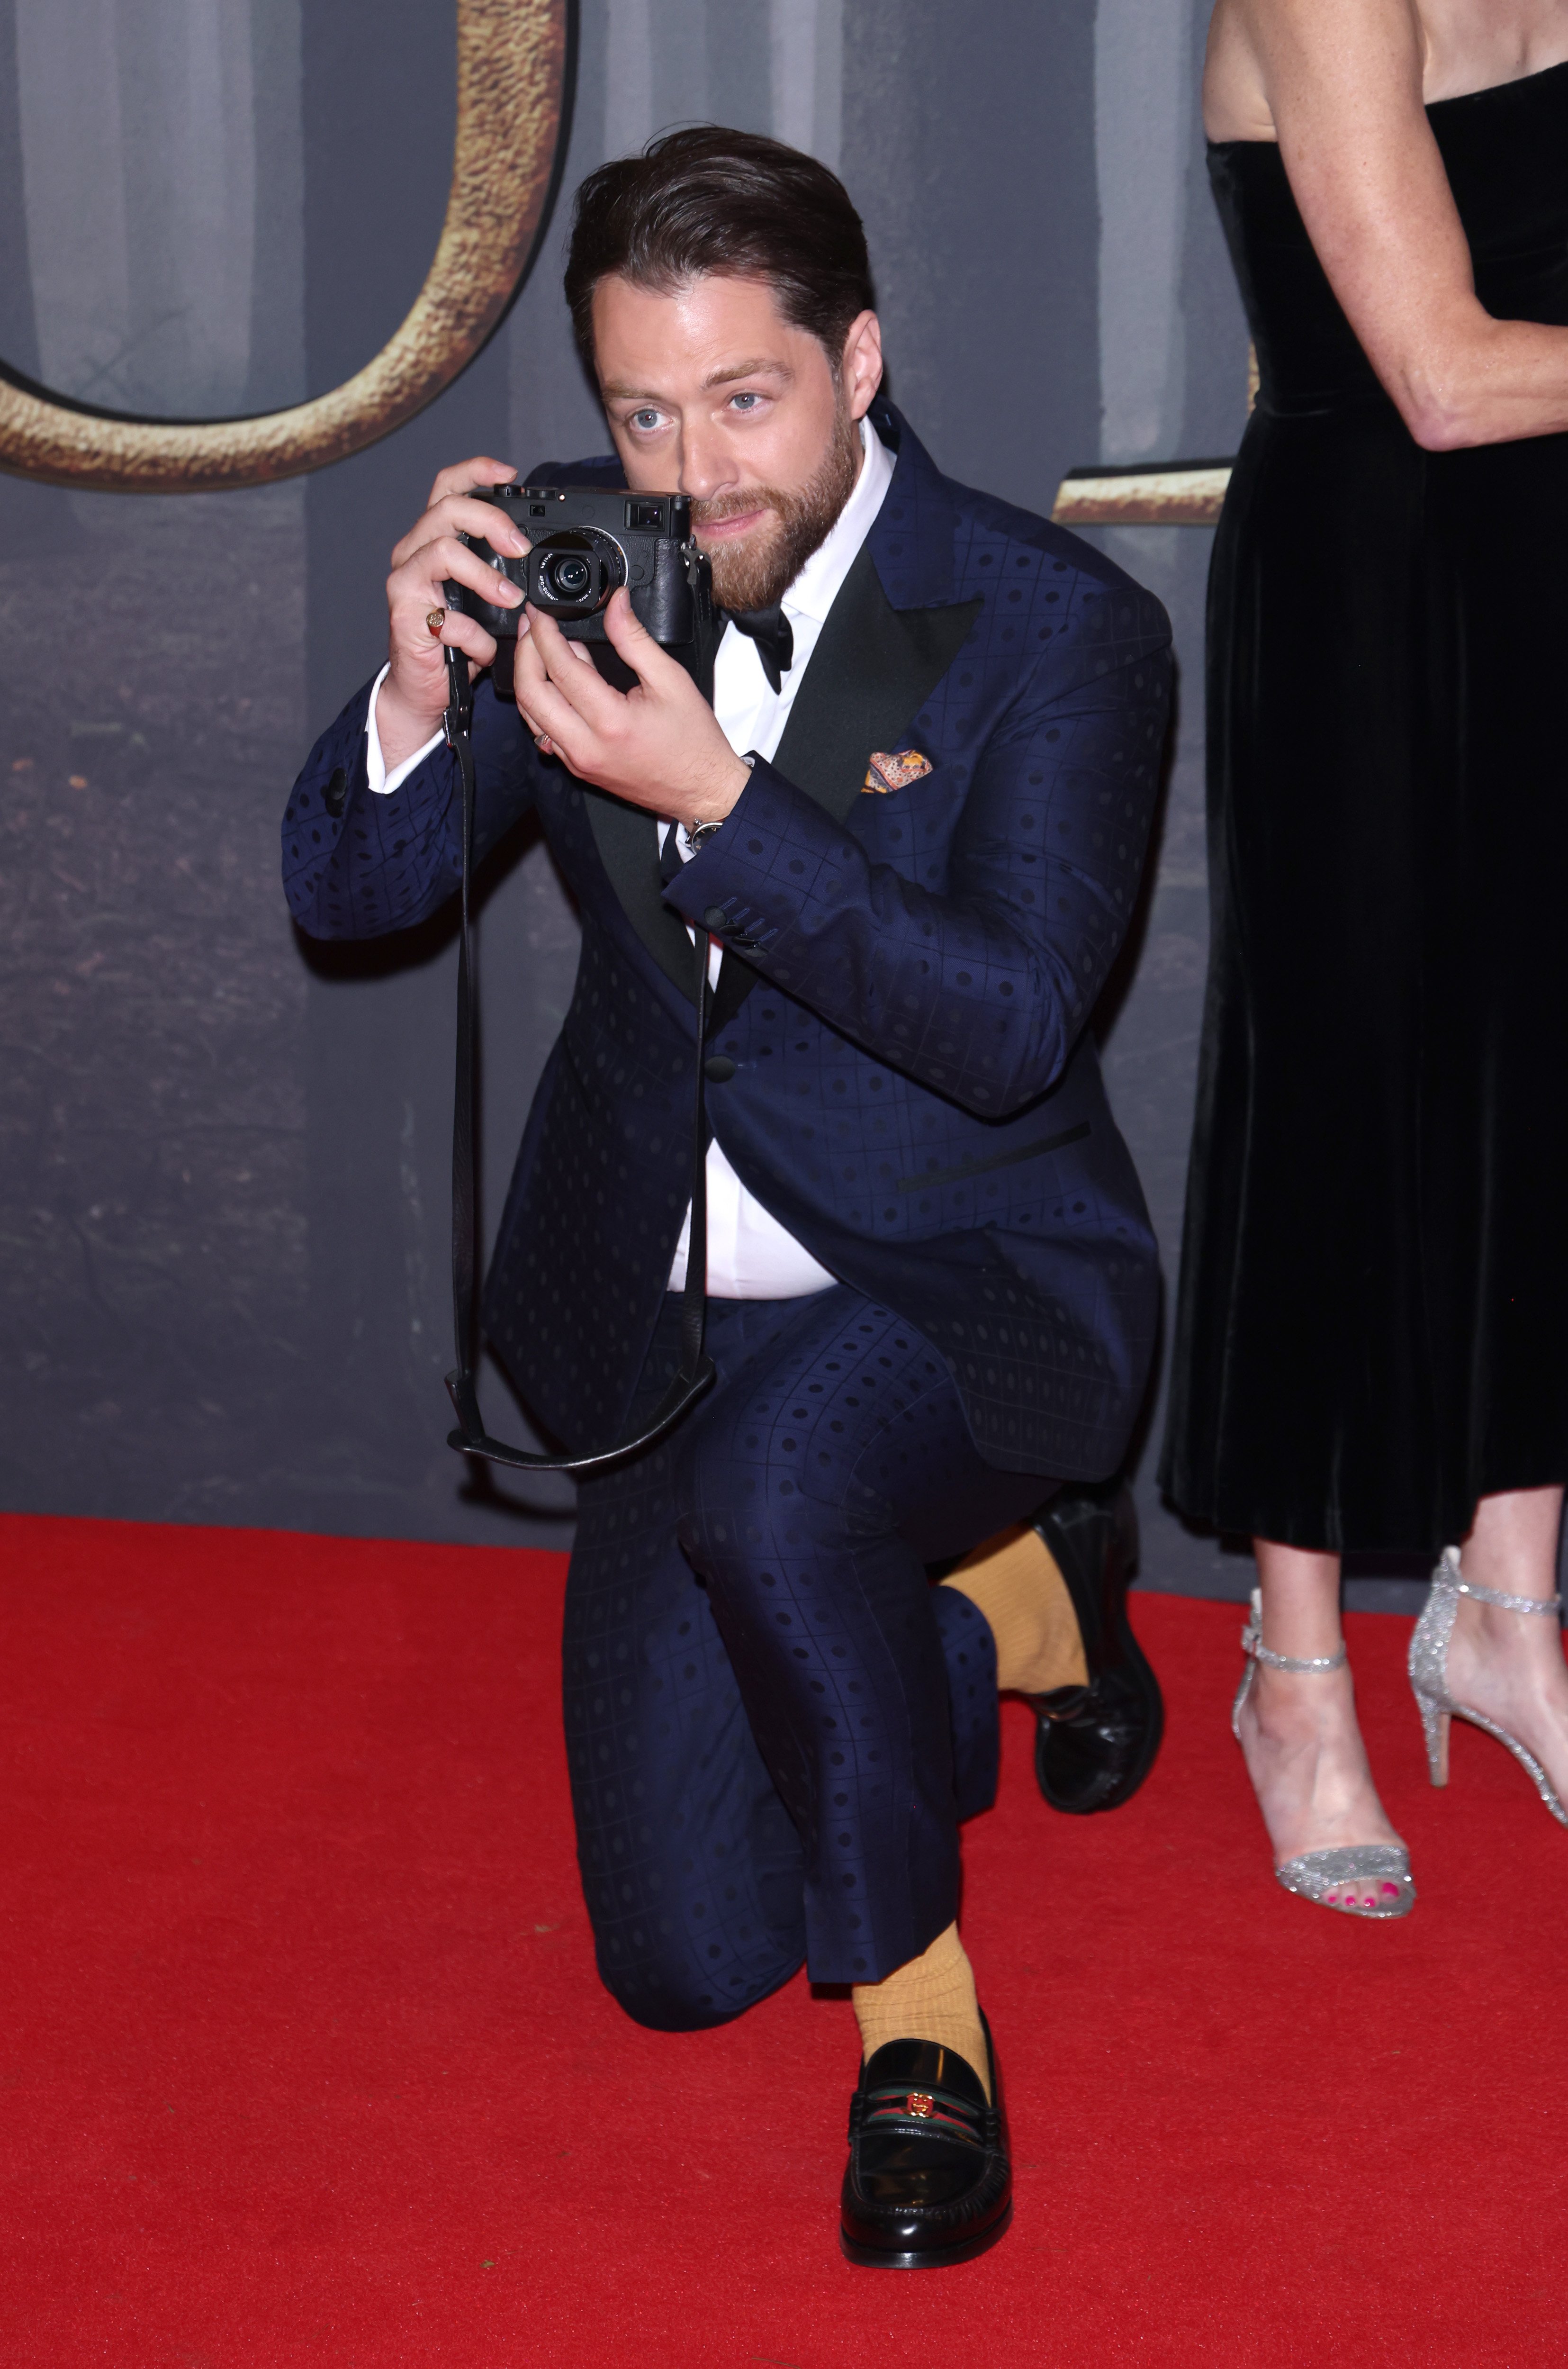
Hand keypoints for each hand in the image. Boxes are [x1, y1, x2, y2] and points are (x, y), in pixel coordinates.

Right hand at [378, 455, 528, 773]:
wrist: (423, 689)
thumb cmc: (455, 640)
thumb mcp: (484, 598)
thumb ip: (501, 572)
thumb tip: (538, 558)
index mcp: (434, 539)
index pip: (448, 487)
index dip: (476, 470)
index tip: (510, 474)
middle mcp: (414, 551)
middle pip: (447, 508)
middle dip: (491, 521)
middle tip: (522, 547)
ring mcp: (406, 581)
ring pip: (443, 550)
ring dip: (485, 575)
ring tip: (512, 599)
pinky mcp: (404, 615)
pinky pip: (443, 614)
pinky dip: (472, 634)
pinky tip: (483, 648)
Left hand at [514, 590, 749, 825]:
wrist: (701, 790)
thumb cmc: (693, 742)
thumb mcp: (670, 679)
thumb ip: (634, 638)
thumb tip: (615, 603)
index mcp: (611, 722)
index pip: (561, 668)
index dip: (545, 634)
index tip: (540, 611)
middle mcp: (586, 746)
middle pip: (530, 693)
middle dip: (524, 652)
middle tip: (531, 625)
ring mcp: (578, 761)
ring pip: (530, 715)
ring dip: (527, 677)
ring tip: (538, 648)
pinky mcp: (577, 767)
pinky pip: (544, 731)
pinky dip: (541, 702)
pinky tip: (554, 681)